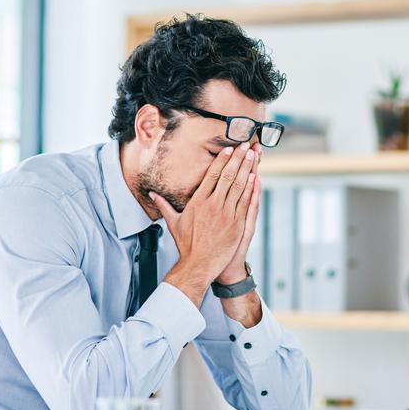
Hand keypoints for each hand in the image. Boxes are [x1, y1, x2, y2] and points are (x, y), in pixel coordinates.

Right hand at [149, 141, 256, 306]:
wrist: (199, 265)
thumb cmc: (187, 245)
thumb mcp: (173, 223)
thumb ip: (164, 205)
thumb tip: (153, 194)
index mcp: (198, 202)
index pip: (212, 175)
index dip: (222, 160)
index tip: (229, 149)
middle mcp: (213, 205)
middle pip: (227, 176)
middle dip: (238, 158)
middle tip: (246, 144)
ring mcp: (226, 214)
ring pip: (239, 186)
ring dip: (247, 168)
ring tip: (253, 155)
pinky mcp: (237, 224)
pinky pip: (245, 201)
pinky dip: (251, 188)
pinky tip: (255, 176)